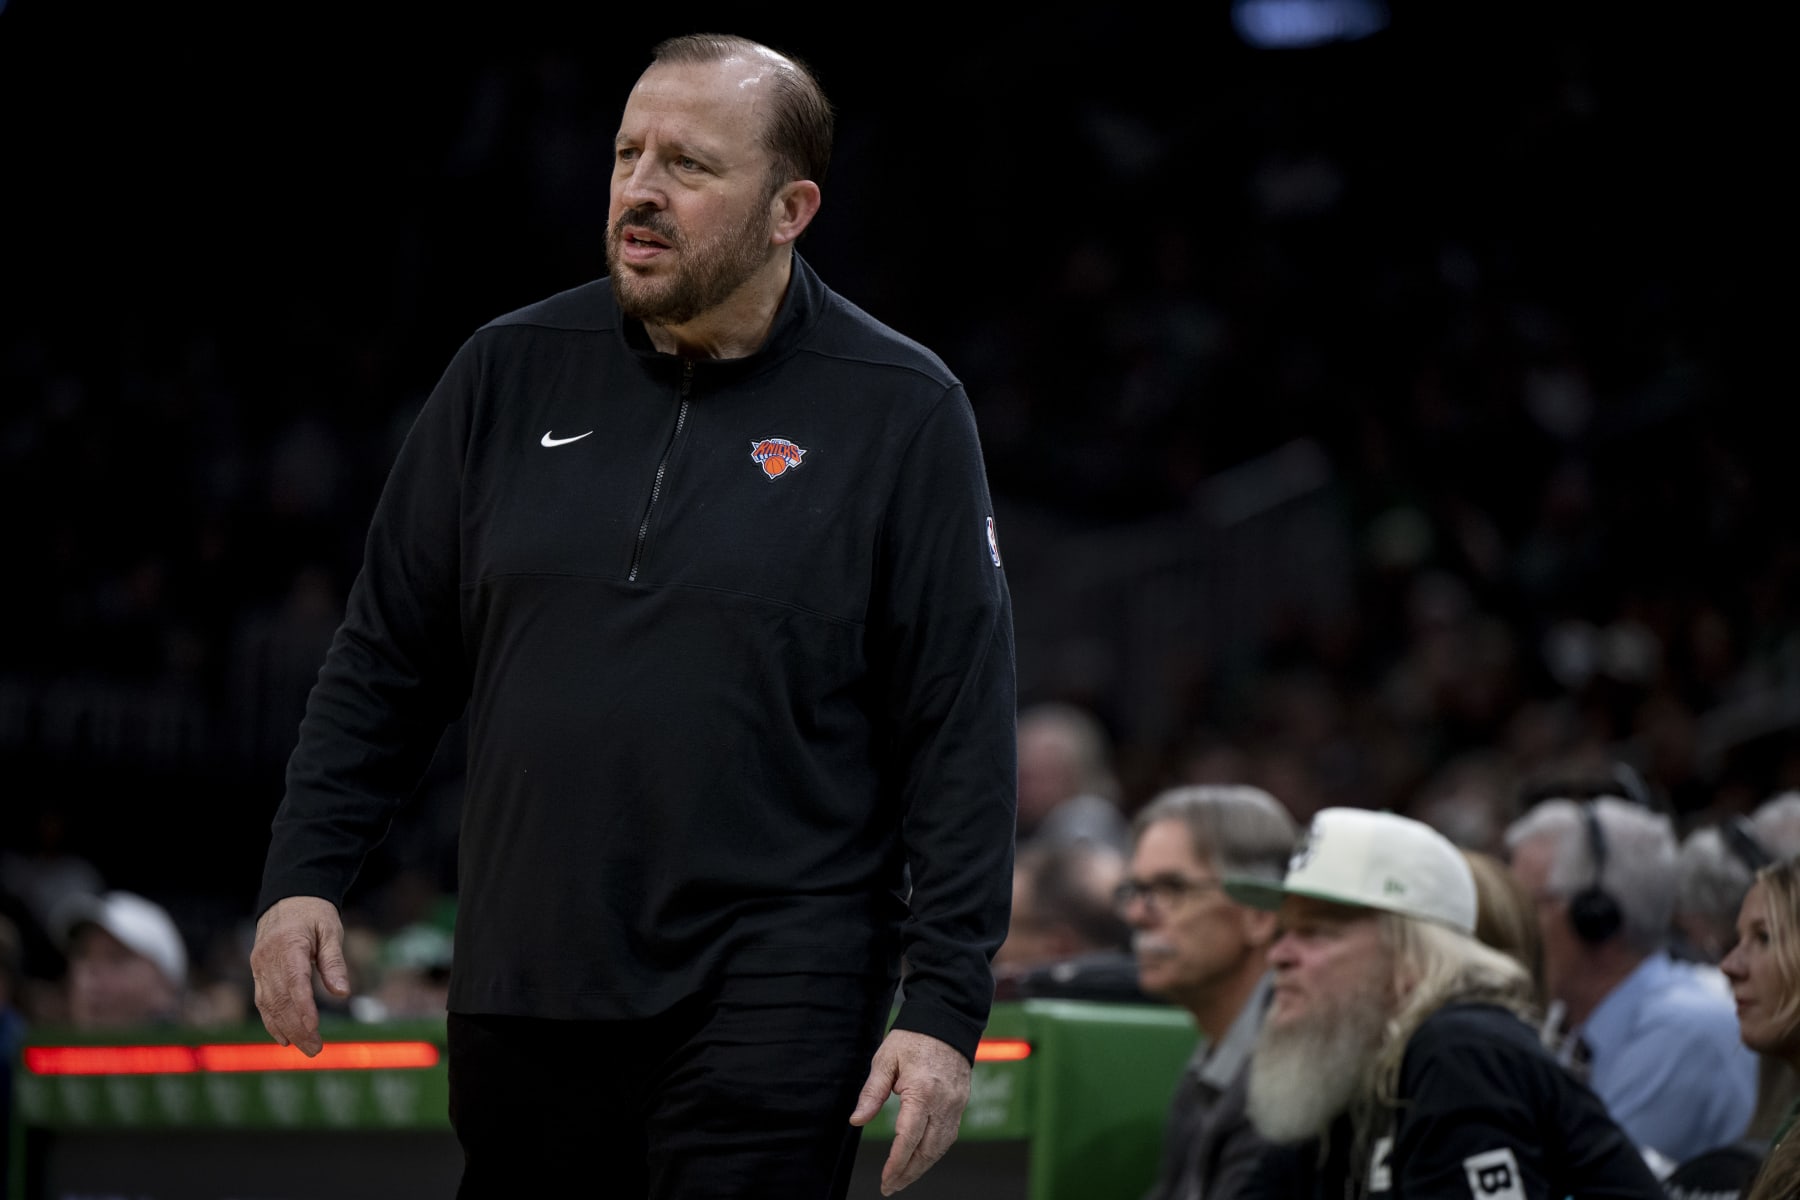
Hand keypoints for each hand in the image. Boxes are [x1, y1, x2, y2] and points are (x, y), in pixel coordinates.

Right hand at [249, 895, 349, 1056]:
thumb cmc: (314, 913)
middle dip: (297, 1027)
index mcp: (288, 945)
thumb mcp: (331, 930)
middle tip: (315, 1049)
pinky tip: (284, 1037)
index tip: (315, 1029)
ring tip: (305, 1048)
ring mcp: (259, 966)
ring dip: (285, 1029)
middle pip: (280, 999)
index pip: (295, 983)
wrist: (288, 897)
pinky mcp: (258, 971)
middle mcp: (268, 959)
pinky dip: (272, 1021)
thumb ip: (334, 962)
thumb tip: (343, 993)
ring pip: (268, 1004)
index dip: (303, 1008)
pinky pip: (262, 1000)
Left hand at [848, 1029, 971, 1194]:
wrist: (946, 1021)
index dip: (896, 1163)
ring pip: (941, 1147)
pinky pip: (949, 1135)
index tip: (885, 1180)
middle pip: (928, 1150)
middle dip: (909, 1173)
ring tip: (903, 1178)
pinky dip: (935, 1152)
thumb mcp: (885, 1060)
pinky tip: (921, 1158)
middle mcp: (943, 1102)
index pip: (909, 1138)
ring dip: (922, 1167)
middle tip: (891, 1187)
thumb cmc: (914, 1037)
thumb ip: (872, 1093)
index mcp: (922, 1091)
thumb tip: (857, 1120)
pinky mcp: (961, 1103)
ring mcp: (956, 1104)